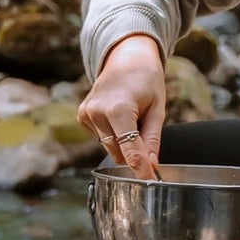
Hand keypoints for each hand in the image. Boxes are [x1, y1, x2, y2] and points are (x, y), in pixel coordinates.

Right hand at [77, 35, 165, 178]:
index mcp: (118, 109)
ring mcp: (86, 114)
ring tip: (133, 117)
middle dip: (134, 153)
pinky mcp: (82, 116)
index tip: (150, 183)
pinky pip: (102, 138)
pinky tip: (119, 116)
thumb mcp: (157, 108)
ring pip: (110, 147)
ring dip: (124, 143)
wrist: (125, 56)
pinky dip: (113, 134)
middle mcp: (97, 112)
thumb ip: (152, 140)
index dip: (142, 170)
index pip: (130, 151)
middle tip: (147, 136)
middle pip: (119, 152)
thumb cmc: (146, 79)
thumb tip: (151, 167)